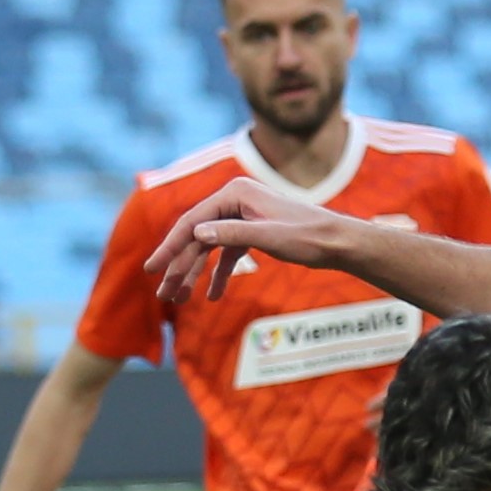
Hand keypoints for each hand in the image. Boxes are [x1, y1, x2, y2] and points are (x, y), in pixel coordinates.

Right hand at [162, 185, 374, 302]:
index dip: (170, 247)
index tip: (152, 270)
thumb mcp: (269, 237)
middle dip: (179, 266)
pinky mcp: (252, 231)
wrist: (338, 242)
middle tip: (163, 294)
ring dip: (194, 273)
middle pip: (197, 236)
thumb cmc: (308, 236)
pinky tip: (212, 296)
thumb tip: (196, 235)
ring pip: (209, 247)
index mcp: (235, 192)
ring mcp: (243, 215)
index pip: (192, 222)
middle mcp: (235, 199)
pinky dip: (219, 274)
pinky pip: (227, 254)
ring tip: (178, 298)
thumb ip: (232, 235)